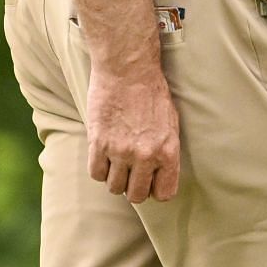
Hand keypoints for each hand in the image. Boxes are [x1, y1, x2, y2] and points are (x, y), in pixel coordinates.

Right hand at [86, 66, 180, 203]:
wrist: (128, 70)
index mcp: (168, 150)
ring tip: (118, 161)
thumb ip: (166, 150)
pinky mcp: (98, 143)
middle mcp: (145, 155)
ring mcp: (120, 151)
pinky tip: (104, 155)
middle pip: (135, 196)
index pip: (164, 193)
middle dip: (133, 187)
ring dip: (115, 178)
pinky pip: (95, 173)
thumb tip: (160, 172)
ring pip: (114, 187)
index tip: (151, 182)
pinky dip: (99, 168)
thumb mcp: (171, 122)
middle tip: (131, 173)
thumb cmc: (152, 93)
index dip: (156, 190)